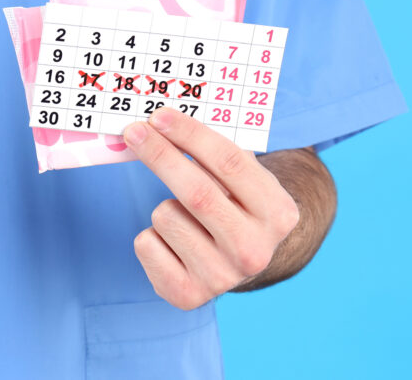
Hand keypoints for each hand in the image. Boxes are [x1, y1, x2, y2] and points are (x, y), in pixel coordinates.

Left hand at [123, 107, 299, 309]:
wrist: (244, 261)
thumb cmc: (239, 205)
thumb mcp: (248, 177)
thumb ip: (220, 150)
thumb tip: (170, 118)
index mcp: (277, 214)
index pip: (230, 163)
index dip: (190, 136)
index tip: (160, 116)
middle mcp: (254, 250)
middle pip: (197, 192)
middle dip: (160, 155)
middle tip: (135, 131)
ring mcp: (221, 278)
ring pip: (165, 216)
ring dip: (164, 205)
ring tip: (185, 217)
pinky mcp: (188, 296)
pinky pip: (146, 244)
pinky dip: (152, 235)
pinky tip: (174, 243)